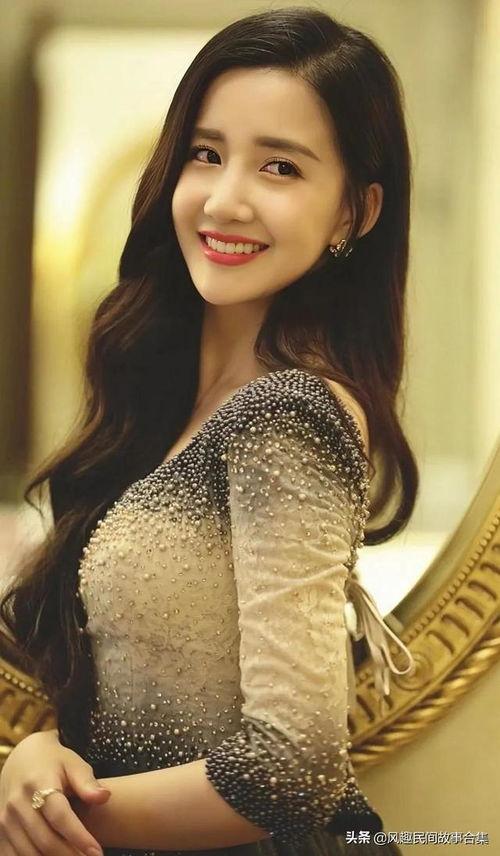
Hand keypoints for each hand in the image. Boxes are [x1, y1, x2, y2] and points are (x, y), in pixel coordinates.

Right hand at [0, 729, 109, 854]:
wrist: (21, 758)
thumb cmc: (53, 762)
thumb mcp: (73, 764)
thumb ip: (87, 782)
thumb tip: (104, 797)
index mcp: (38, 783)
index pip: (59, 816)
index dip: (79, 836)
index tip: (97, 852)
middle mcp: (18, 803)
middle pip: (46, 840)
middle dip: (70, 855)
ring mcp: (6, 819)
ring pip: (30, 852)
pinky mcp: (0, 831)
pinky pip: (14, 855)